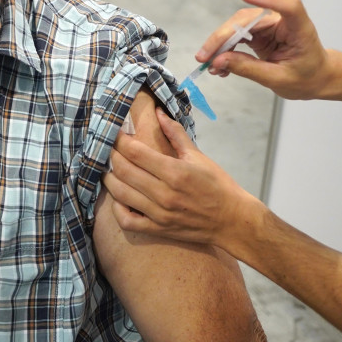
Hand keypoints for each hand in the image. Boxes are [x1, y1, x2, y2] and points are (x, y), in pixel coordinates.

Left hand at [105, 108, 260, 249]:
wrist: (233, 221)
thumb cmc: (218, 186)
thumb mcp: (199, 156)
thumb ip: (175, 134)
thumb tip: (159, 112)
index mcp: (175, 172)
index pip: (136, 152)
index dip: (120, 140)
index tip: (115, 133)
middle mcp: (165, 193)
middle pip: (124, 171)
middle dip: (111, 156)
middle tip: (108, 148)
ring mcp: (160, 214)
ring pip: (121, 194)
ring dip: (109, 179)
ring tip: (107, 169)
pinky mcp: (158, 229)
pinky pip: (128, 221)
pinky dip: (117, 209)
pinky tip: (118, 198)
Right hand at [198, 0, 337, 100]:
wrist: (315, 78)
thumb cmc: (307, 77)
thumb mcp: (278, 79)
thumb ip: (248, 69)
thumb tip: (219, 61)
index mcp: (299, 27)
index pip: (287, 5)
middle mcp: (282, 20)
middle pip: (248, 18)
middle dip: (223, 36)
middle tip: (205, 56)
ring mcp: (268, 24)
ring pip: (237, 25)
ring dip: (220, 44)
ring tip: (210, 64)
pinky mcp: (258, 32)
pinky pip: (236, 35)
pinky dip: (225, 49)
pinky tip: (219, 64)